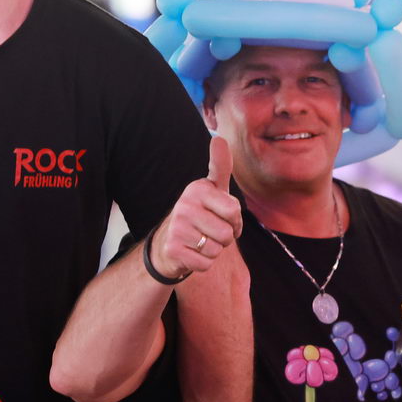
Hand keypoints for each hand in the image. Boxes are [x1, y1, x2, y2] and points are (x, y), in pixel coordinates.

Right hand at [151, 137, 242, 278]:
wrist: (168, 242)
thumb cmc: (199, 215)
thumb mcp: (210, 190)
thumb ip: (220, 166)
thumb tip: (218, 138)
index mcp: (197, 189)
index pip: (233, 210)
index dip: (234, 219)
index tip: (221, 216)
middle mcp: (184, 205)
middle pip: (227, 233)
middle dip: (224, 238)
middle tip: (209, 232)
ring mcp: (177, 228)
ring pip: (217, 249)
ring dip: (213, 250)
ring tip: (200, 241)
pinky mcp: (173, 249)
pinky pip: (205, 263)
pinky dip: (203, 263)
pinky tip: (192, 253)